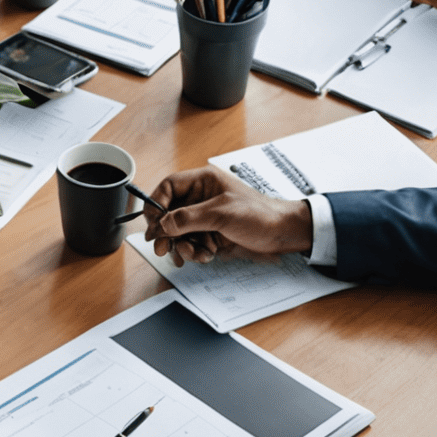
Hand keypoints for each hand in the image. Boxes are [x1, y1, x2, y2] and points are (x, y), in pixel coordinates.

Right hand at [143, 166, 312, 265]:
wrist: (283, 234)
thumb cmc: (260, 214)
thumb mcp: (221, 213)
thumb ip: (188, 218)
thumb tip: (163, 224)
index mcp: (203, 182)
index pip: (169, 187)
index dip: (157, 203)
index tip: (154, 223)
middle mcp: (201, 197)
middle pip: (169, 212)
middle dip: (166, 232)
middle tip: (162, 247)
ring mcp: (206, 216)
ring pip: (179, 231)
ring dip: (183, 245)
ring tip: (194, 254)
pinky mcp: (211, 233)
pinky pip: (192, 242)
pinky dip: (195, 251)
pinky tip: (206, 255)